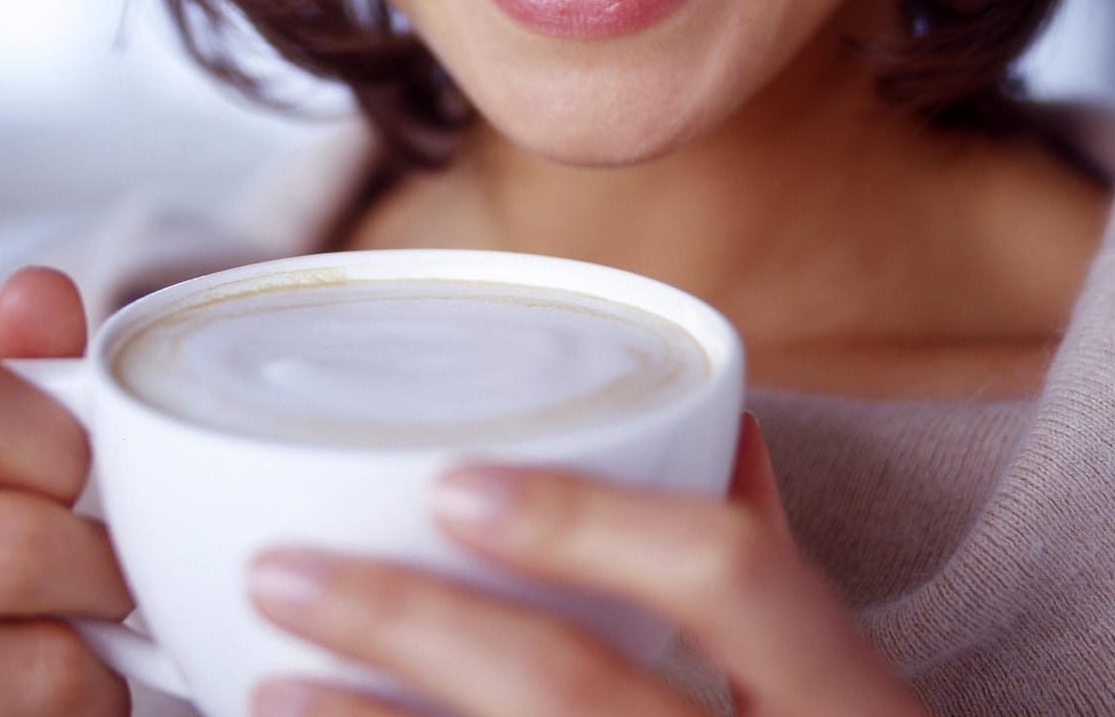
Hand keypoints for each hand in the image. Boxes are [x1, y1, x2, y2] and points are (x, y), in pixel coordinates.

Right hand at [0, 268, 132, 715]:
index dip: (58, 445)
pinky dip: (70, 713)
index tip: (74, 482)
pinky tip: (41, 702)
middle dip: (100, 570)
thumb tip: (43, 292)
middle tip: (110, 586)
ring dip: (91, 666)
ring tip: (78, 655)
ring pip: (27, 663)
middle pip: (13, 544)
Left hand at [249, 415, 926, 716]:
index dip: (589, 522)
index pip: (734, 576)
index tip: (452, 485)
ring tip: (264, 687)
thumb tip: (723, 427)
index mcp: (850, 709)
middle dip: (411, 624)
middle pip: (573, 694)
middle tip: (284, 571)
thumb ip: (775, 580)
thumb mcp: (843, 696)